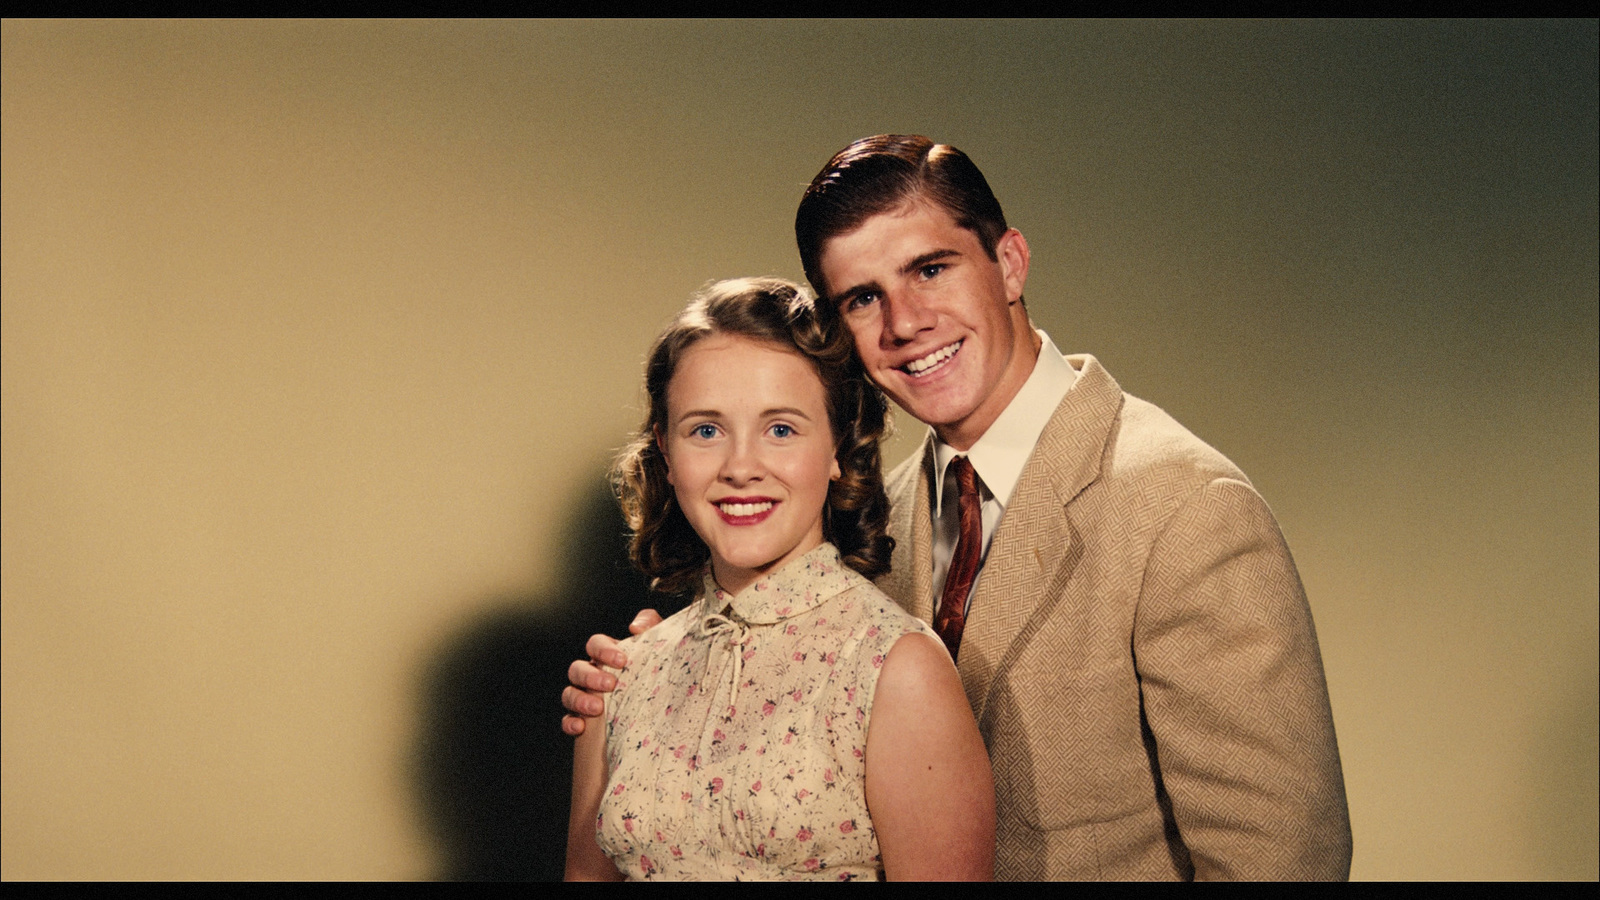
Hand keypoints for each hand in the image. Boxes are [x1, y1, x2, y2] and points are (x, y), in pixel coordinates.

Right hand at [560, 609, 663, 735]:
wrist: (661, 716)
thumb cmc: (658, 677)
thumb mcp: (660, 650)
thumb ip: (651, 626)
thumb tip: (635, 627)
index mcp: (608, 657)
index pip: (595, 644)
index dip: (603, 650)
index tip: (622, 661)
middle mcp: (592, 675)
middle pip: (577, 668)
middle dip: (590, 676)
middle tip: (611, 685)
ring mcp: (584, 698)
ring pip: (569, 693)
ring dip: (579, 699)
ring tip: (598, 708)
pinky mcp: (583, 722)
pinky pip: (567, 720)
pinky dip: (570, 722)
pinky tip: (580, 727)